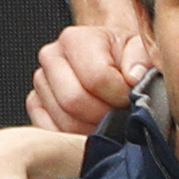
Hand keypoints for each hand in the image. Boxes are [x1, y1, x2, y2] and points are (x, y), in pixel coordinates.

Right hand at [27, 20, 150, 135]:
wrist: (112, 61)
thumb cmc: (127, 57)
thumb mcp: (142, 50)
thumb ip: (142, 60)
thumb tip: (133, 77)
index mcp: (75, 39)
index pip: (96, 78)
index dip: (119, 96)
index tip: (132, 99)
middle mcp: (51, 57)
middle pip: (74, 102)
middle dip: (104, 116)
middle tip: (122, 116)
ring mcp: (40, 83)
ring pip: (64, 122)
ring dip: (93, 130)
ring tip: (111, 122)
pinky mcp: (36, 105)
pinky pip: (52, 132)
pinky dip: (75, 139)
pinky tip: (93, 130)